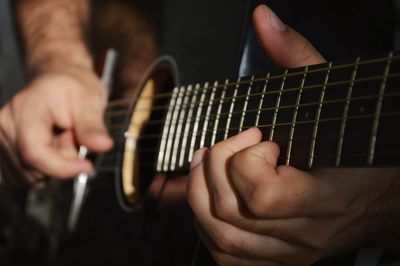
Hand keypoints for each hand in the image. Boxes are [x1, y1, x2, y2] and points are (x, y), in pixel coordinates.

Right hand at [0, 67, 112, 187]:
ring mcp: (1, 139)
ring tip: (62, 138)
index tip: (87, 166)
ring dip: (53, 164)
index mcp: (24, 109)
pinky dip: (44, 168)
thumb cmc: (73, 87)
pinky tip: (52, 148)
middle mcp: (4, 125)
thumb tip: (103, 145)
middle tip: (73, 135)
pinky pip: (26, 177)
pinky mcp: (4, 151)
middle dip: (61, 161)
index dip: (63, 167)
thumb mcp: (89, 101)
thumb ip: (93, 126)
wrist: (59, 81)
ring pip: (31, 175)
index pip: (35, 152)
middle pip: (33, 167)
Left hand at [186, 5, 399, 264]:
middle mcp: (306, 233)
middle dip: (212, 169)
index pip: (262, 193)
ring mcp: (289, 252)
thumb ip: (297, 57)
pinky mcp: (278, 261)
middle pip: (229, 213)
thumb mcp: (332, 99)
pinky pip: (225, 256)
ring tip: (209, 166)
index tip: (259, 136)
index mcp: (327, 197)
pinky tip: (213, 197)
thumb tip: (262, 18)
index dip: (245, 158)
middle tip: (227, 147)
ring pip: (220, 238)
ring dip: (199, 196)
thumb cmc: (360, 149)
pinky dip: (206, 225)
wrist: (386, 201)